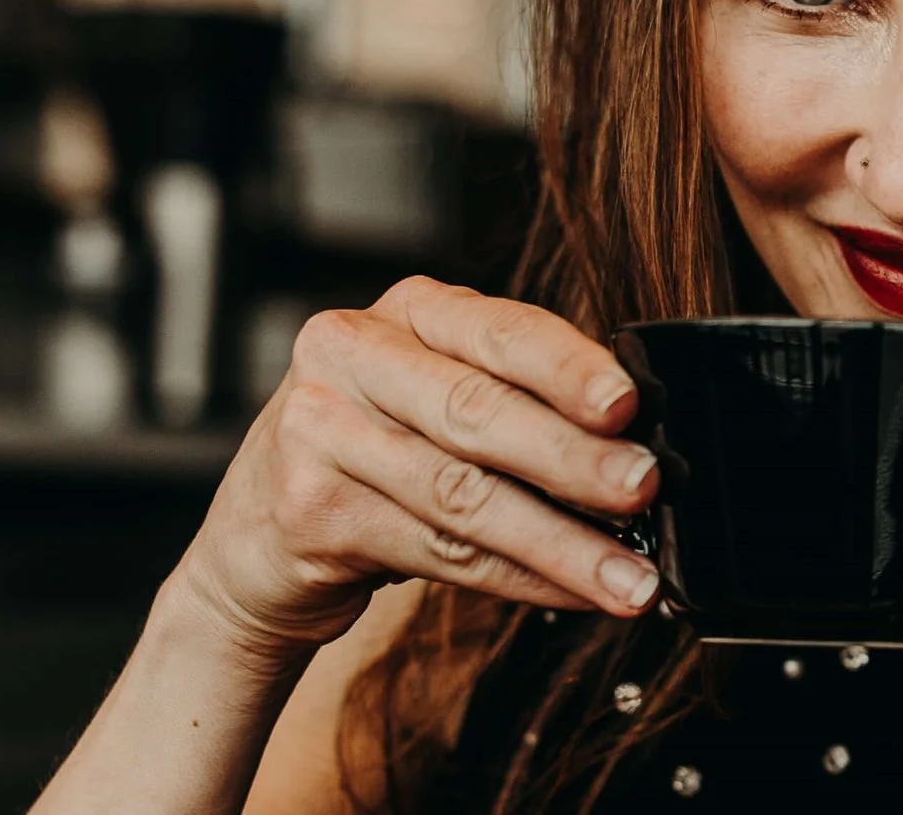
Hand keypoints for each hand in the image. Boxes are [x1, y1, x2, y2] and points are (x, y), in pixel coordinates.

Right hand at [169, 278, 662, 665]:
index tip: (630, 405)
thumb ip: (521, 395)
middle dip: (573, 457)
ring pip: (463, 496)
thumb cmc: (380, 447)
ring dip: (561, 543)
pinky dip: (522, 579)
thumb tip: (640, 439)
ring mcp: (322, 433)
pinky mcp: (314, 512)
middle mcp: (354, 356)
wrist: (257, 533)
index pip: (500, 332)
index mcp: (408, 311)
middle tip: (645, 487)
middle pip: (478, 413)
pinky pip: (442, 553)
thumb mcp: (439, 391)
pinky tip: (575, 591)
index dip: (568, 369)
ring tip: (629, 574)